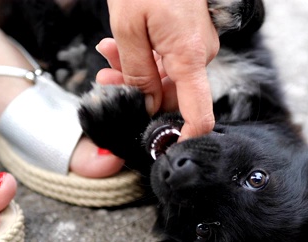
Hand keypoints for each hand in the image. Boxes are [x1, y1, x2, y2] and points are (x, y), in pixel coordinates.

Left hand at [102, 0, 219, 139]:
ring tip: (108, 53)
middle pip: (173, 95)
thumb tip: (146, 106)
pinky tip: (120, 45)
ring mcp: (198, 44)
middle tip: (107, 79)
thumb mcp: (129, 26)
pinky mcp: (191, 35)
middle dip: (138, 92)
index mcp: (190, 56)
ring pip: (166, 76)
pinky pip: (170, 58)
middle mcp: (200, 53)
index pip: (199, 114)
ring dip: (136, 71)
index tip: (163, 148)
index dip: (183, 137)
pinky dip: (146, 56)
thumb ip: (137, 72)